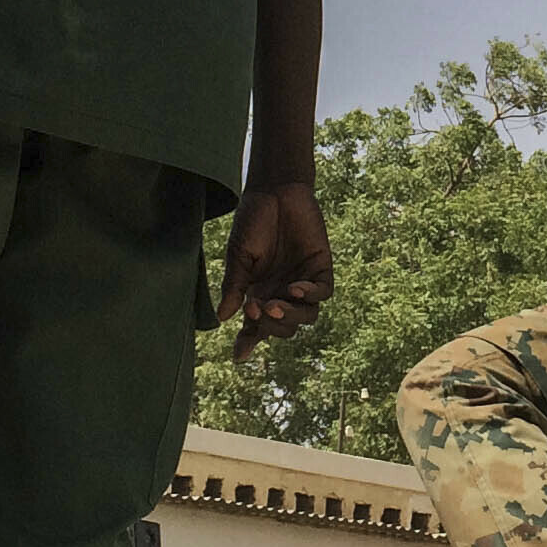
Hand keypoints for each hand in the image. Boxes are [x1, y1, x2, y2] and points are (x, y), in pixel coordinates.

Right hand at [217, 184, 332, 360]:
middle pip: (283, 327)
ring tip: (275, 304)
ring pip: (307, 317)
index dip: (248, 341)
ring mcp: (303, 281)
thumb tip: (224, 317)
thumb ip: (235, 286)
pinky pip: (323, 293)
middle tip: (256, 309)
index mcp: (259, 291)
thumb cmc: (253, 220)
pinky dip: (310, 296)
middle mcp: (282, 292)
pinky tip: (295, 288)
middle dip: (270, 325)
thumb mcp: (239, 256)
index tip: (239, 356)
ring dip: (291, 316)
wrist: (275, 190)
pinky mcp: (321, 268)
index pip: (255, 325)